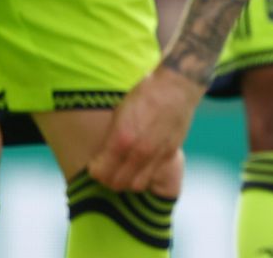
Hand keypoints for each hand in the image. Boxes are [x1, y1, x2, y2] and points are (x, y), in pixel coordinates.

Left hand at [85, 65, 202, 193]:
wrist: (177, 87)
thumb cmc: (145, 94)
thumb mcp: (120, 113)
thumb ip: (111, 138)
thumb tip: (104, 155)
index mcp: (122, 138)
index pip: (100, 172)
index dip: (96, 170)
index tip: (97, 165)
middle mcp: (139, 151)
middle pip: (116, 183)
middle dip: (109, 179)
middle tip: (109, 170)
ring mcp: (156, 155)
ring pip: (136, 186)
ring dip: (128, 182)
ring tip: (126, 171)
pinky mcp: (170, 154)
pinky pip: (153, 176)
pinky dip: (145, 175)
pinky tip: (142, 165)